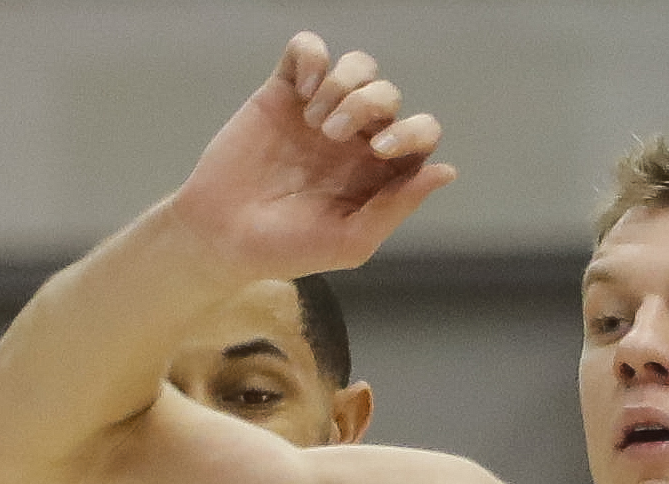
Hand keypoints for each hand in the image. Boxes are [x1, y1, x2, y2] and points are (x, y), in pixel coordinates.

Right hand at [170, 31, 457, 279]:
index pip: (421, 134)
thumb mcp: (349, 241)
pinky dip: (311, 57)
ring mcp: (321, 110)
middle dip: (368, 105)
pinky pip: (309, 49)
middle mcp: (356, 137)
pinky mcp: (283, 91)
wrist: (221, 235)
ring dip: (344, 84)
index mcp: (379, 172)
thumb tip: (447, 170)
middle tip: (333, 135)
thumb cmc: (287, 249)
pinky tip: (299, 90)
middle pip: (389, 94)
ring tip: (315, 120)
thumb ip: (398, 205)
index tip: (380, 151)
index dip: (413, 132)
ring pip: (358, 66)